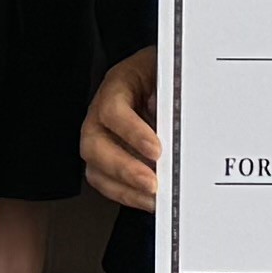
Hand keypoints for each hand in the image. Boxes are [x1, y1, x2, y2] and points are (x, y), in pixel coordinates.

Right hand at [78, 49, 161, 212]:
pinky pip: (109, 183)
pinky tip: (151, 200)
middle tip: (152, 183)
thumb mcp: (173, 73)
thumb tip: (177, 120)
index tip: (156, 150)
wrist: (168, 75)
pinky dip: (129, 195)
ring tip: (154, 198)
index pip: (112, 110)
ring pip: (97, 169)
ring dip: (126, 189)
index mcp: (118, 84)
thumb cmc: (168, 72)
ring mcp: (103, 138)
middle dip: (123, 169)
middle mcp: (102, 114)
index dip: (131, 132)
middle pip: (94, 146)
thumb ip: (173, 93)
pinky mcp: (110, 159)